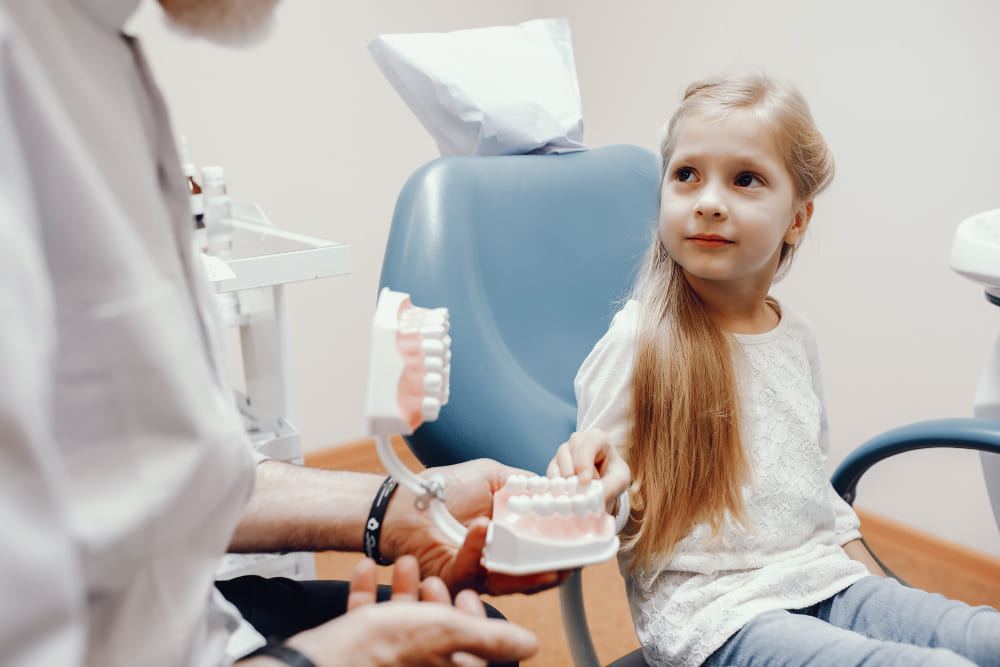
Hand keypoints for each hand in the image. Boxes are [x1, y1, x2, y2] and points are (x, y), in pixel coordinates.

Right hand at [277, 556, 537, 666]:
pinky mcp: (355, 651)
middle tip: (432, 574)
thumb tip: (531, 645)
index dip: (473, 614)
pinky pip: (365, 622)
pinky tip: (367, 569)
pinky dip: (368, 594)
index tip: (466, 592)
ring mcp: (385, 660)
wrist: (319, 664)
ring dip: (404, 589)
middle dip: (435, 597)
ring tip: (405, 562)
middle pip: (435, 633)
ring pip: (400, 624)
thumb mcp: (447, 633)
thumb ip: (489, 638)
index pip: (473, 650)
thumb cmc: (385, 651)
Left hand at [380, 459, 571, 595]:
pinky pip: (472, 569)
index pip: (542, 550)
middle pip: (533, 574)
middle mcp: (496, 558)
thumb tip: (556, 489)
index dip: (564, 550)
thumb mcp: (492, 476)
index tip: (583, 542)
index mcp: (508, 536)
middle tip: (571, 561)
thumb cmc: (442, 487)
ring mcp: (477, 572)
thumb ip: (523, 483)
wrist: (402, 501)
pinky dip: (478, 547)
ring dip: (530, 570)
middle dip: (555, 570)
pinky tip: (482, 526)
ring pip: (511, 582)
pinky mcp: (454, 578)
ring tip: (547, 560)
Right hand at [547, 428, 629, 503]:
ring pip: (557, 466)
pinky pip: (550, 477)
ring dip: (568, 484)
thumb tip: (589, 498)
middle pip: (569, 454)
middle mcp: (576, 440)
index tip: (585, 481)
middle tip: (586, 492)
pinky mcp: (553, 466)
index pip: (586, 444)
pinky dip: (557, 489)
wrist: (604, 483)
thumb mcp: (620, 481)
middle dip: (576, 477)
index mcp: (596, 438)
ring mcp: (562, 452)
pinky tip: (568, 496)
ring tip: (581, 493)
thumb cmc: (613, 476)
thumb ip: (609, 487)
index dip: (583, 462)